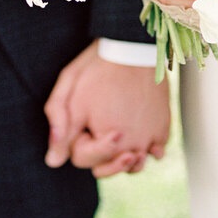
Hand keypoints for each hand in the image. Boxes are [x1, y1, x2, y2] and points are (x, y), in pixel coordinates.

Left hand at [45, 40, 169, 177]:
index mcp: (109, 143)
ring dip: (122, 156)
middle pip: (108, 169)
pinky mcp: (164, 128)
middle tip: (97, 124)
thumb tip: (53, 162)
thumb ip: (60, 131)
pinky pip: (157, 151)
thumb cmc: (97, 70)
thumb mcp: (70, 96)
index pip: (83, 161)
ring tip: (116, 132)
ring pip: (134, 165)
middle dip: (97, 153)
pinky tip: (135, 130)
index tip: (83, 118)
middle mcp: (134, 147)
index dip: (76, 139)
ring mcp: (152, 139)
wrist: (132, 48)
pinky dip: (146, 146)